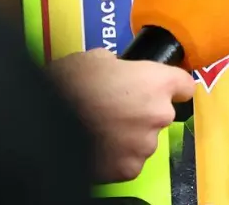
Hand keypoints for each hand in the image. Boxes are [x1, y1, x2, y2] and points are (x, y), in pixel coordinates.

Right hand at [47, 47, 194, 182]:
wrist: (44, 120)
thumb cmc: (69, 85)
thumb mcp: (94, 58)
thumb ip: (118, 64)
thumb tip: (116, 69)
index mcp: (157, 82)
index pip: (184, 85)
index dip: (171, 86)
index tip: (161, 89)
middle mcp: (159, 115)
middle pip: (160, 114)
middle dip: (142, 112)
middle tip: (114, 110)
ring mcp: (144, 145)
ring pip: (143, 140)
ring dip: (129, 136)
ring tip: (100, 129)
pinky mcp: (127, 169)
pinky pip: (127, 161)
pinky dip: (116, 157)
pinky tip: (97, 146)